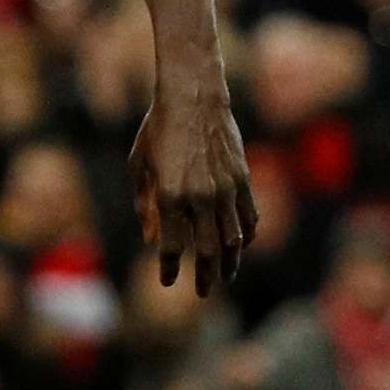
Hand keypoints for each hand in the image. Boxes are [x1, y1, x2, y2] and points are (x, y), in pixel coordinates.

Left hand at [128, 72, 257, 296]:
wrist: (194, 98)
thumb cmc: (159, 129)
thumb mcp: (140, 164)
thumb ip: (144, 204)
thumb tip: (150, 238)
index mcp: (168, 194)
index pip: (170, 246)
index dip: (168, 268)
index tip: (167, 280)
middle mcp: (199, 197)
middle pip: (206, 251)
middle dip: (204, 276)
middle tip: (202, 292)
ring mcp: (224, 190)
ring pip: (232, 240)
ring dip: (228, 263)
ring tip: (223, 276)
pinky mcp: (242, 180)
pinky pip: (248, 219)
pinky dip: (245, 237)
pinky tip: (239, 247)